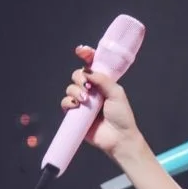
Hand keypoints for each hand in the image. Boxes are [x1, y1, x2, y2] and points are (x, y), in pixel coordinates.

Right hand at [60, 44, 143, 158]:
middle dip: (79, 78)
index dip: (86, 55)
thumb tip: (87, 70)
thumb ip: (102, 80)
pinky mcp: (75, 114)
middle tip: (88, 87)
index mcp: (103, 82)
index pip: (92, 65)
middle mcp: (92, 90)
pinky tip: (77, 106)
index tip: (81, 51)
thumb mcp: (116, 93)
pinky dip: (69, 102)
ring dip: (75, 91)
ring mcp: (83, 102)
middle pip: (77, 75)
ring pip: (70, 88)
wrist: (118, 137)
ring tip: (85, 100)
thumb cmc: (121, 116)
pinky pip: (66, 103)